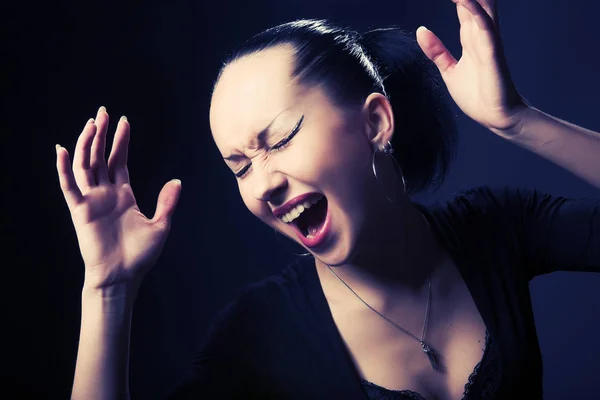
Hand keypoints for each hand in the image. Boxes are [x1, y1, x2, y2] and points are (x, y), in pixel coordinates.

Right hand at [56, 107, 181, 291]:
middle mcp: (105, 194)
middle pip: (100, 157)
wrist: (124, 277)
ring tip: (92, 122)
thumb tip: (177, 180)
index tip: (124, 121)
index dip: (120, 141)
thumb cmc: (140, 255)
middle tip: (104, 112)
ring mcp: (91, 201)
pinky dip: (64, 168)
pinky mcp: (80, 211)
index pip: (119, 160)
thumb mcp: (161, 225)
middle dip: (102, 134)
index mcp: (123, 195)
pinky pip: (69, 186)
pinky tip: (63, 149)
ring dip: (87, 144)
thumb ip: (167, 202)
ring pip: (85, 165)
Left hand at [416, 0, 527, 135]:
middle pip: (474, 0)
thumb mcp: (449, 70)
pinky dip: (474, 11)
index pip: (462, 3)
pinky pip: (485, 28)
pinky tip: (463, 0)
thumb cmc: (478, 94)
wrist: (496, 117)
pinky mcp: (492, 54)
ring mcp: (488, 41)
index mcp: (471, 35)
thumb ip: (437, 51)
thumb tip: (421, 31)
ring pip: (480, 6)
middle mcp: (481, 32)